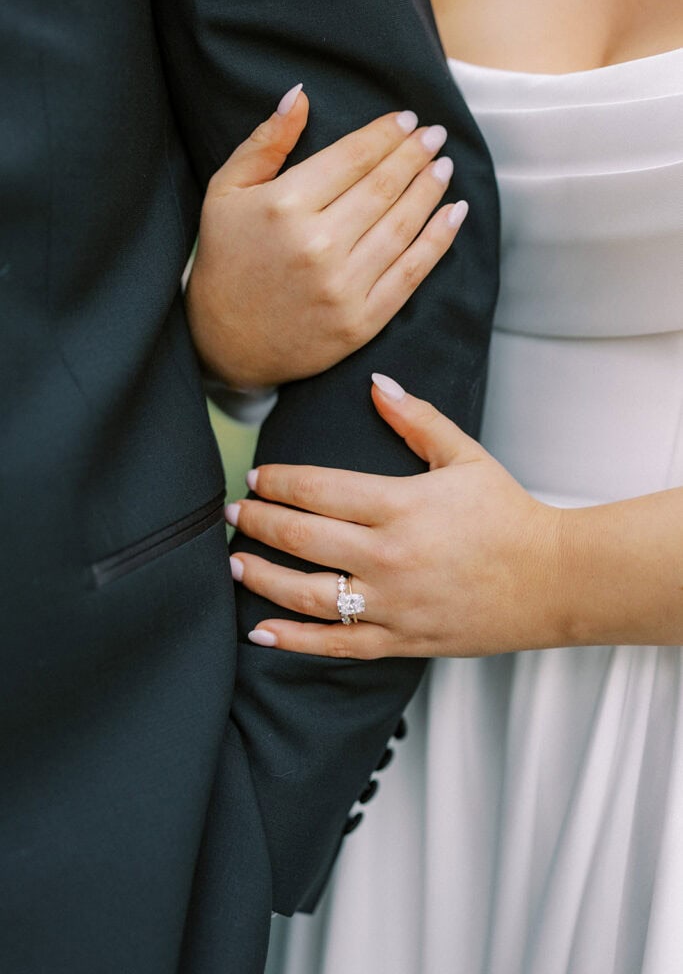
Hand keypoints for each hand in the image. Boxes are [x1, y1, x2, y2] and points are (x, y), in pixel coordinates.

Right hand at [187, 85, 467, 388]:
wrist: (226, 343)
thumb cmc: (226, 261)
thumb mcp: (225, 192)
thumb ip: (265, 142)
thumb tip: (300, 95)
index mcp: (284, 206)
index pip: (352, 158)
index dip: (385, 134)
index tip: (408, 120)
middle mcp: (318, 245)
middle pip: (382, 187)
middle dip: (414, 155)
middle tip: (435, 135)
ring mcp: (342, 287)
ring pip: (401, 226)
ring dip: (430, 191)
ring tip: (444, 167)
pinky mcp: (360, 322)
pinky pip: (410, 274)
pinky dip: (438, 241)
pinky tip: (453, 214)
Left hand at [226, 374, 566, 658]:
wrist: (553, 580)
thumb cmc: (508, 515)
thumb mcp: (465, 456)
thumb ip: (416, 419)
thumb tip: (375, 385)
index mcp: (401, 504)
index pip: (318, 489)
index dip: (279, 481)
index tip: (257, 478)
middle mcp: (388, 555)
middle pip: (301, 536)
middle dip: (257, 522)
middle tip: (231, 514)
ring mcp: (392, 602)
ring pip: (307, 593)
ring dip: (261, 577)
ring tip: (235, 563)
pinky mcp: (399, 639)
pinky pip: (335, 644)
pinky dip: (293, 640)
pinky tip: (260, 631)